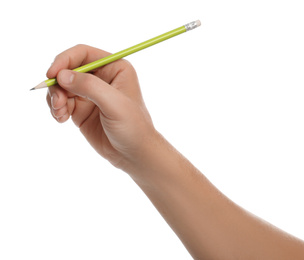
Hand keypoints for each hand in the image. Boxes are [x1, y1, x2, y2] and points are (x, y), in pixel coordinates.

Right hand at [46, 44, 154, 167]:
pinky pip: (61, 102)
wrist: (134, 154)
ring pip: (61, 86)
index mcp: (114, 68)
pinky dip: (56, 108)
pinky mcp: (81, 109)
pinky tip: (61, 119)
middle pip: (68, 69)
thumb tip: (62, 75)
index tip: (52, 74)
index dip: (64, 60)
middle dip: (58, 84)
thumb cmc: (133, 127)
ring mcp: (90, 94)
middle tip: (57, 102)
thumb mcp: (114, 104)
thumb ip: (89, 87)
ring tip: (60, 114)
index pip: (83, 54)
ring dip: (54, 97)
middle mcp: (101, 78)